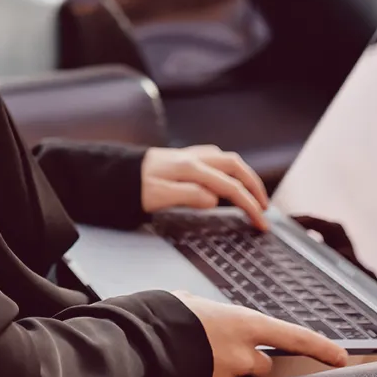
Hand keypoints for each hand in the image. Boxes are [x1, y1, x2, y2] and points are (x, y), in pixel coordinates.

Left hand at [142, 145, 270, 229]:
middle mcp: (193, 157)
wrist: (111, 171)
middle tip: (265, 207)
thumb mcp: (158, 196)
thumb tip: (215, 199)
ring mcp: (188, 155)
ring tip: (253, 193)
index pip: (230, 186)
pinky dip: (228, 168)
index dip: (249, 205)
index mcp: (190, 169)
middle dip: (255, 185)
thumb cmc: (132, 186)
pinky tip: (227, 177)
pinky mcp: (181, 157)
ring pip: (226, 158)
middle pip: (235, 166)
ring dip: (244, 174)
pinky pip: (214, 157)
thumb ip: (189, 196)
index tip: (261, 222)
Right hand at [169, 290, 348, 376]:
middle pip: (264, 365)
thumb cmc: (163, 314)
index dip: (320, 347)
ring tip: (195, 358)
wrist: (140, 338)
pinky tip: (185, 370)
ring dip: (225, 373)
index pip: (294, 336)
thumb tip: (201, 310)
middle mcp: (243, 351)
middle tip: (218, 350)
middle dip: (249, 363)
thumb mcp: (191, 303)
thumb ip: (208, 310)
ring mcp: (228, 375)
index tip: (341, 357)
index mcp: (244, 321)